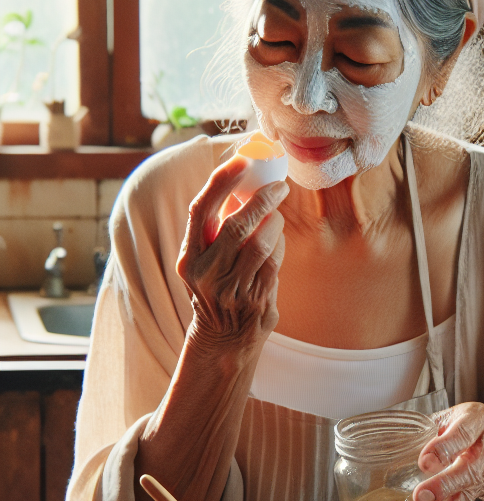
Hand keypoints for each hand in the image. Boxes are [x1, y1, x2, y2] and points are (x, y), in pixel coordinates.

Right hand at [176, 157, 287, 354]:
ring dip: (273, 222)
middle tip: (278, 187)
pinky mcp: (255, 300)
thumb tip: (241, 185)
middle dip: (261, 200)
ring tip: (277, 213)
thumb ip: (216, 230)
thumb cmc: (216, 288)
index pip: (200, 210)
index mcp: (188, 257)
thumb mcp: (205, 262)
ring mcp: (231, 289)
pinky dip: (279, 245)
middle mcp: (205, 273)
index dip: (220, 182)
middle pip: (236, 225)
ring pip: (260, 243)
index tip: (241, 161)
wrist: (222, 339)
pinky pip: (274, 262)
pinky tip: (277, 238)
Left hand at [412, 402, 483, 500]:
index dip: (444, 448)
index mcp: (476, 420)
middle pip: (468, 469)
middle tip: (420, 496)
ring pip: (466, 493)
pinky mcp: (477, 492)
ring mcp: (483, 472)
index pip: (463, 433)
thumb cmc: (464, 427)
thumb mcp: (450, 418)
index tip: (424, 461)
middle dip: (444, 484)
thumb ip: (425, 427)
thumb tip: (386, 439)